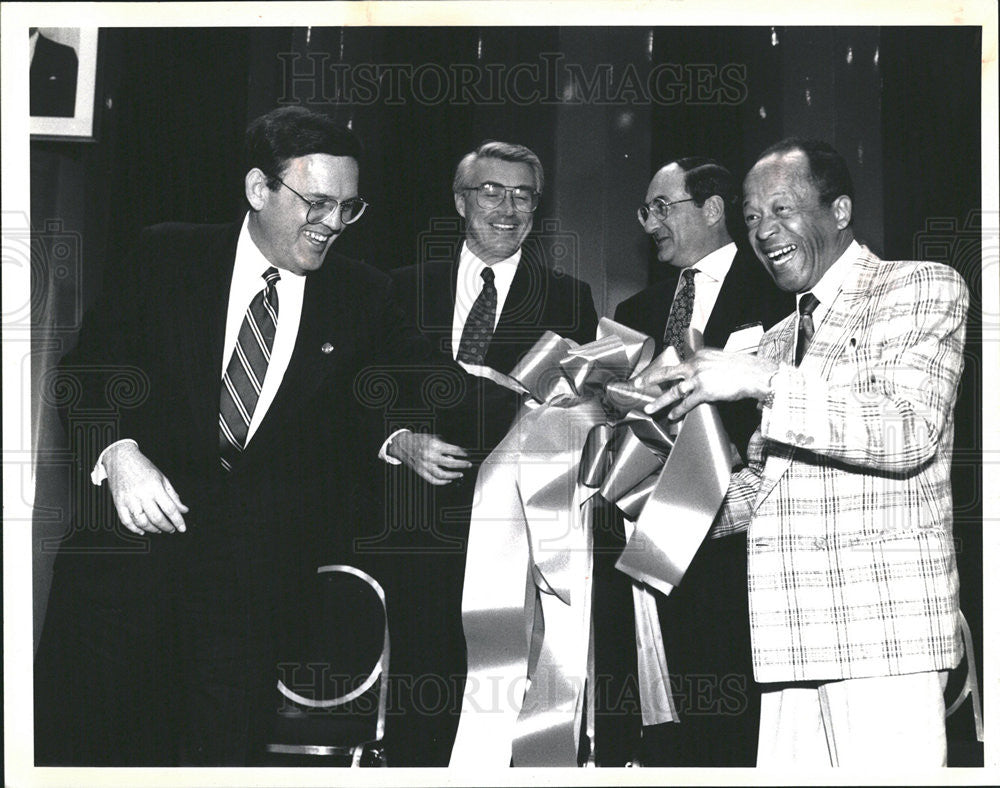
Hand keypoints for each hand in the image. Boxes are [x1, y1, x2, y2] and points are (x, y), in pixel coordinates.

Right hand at [103, 442, 188, 533]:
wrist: (121, 458)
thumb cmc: (142, 466)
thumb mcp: (162, 478)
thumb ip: (173, 495)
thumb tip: (183, 509)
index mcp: (155, 487)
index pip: (170, 509)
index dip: (178, 521)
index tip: (182, 527)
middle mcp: (142, 494)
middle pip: (156, 518)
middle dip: (166, 527)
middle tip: (171, 528)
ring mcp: (129, 500)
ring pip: (142, 522)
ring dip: (152, 529)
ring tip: (159, 529)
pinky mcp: (118, 503)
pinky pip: (126, 521)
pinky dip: (134, 529)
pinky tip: (142, 530)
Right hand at [388, 432, 471, 485]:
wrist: (404, 445)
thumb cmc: (419, 440)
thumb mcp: (433, 437)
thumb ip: (444, 445)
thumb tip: (455, 454)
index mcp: (434, 445)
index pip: (453, 450)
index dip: (463, 453)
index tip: (467, 454)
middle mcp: (430, 456)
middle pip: (450, 463)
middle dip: (462, 464)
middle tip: (467, 464)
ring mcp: (425, 465)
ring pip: (443, 474)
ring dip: (454, 475)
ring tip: (460, 474)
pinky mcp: (421, 472)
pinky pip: (433, 480)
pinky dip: (442, 482)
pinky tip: (448, 480)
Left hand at [633, 349, 778, 420]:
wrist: (754, 374)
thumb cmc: (740, 368)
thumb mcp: (719, 359)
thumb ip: (705, 365)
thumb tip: (698, 372)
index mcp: (699, 356)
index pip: (678, 365)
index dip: (665, 373)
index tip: (654, 377)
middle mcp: (696, 365)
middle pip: (667, 373)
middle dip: (650, 379)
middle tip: (637, 384)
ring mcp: (699, 378)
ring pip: (673, 391)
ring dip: (660, 401)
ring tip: (649, 408)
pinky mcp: (705, 391)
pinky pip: (687, 403)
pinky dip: (679, 411)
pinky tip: (673, 416)